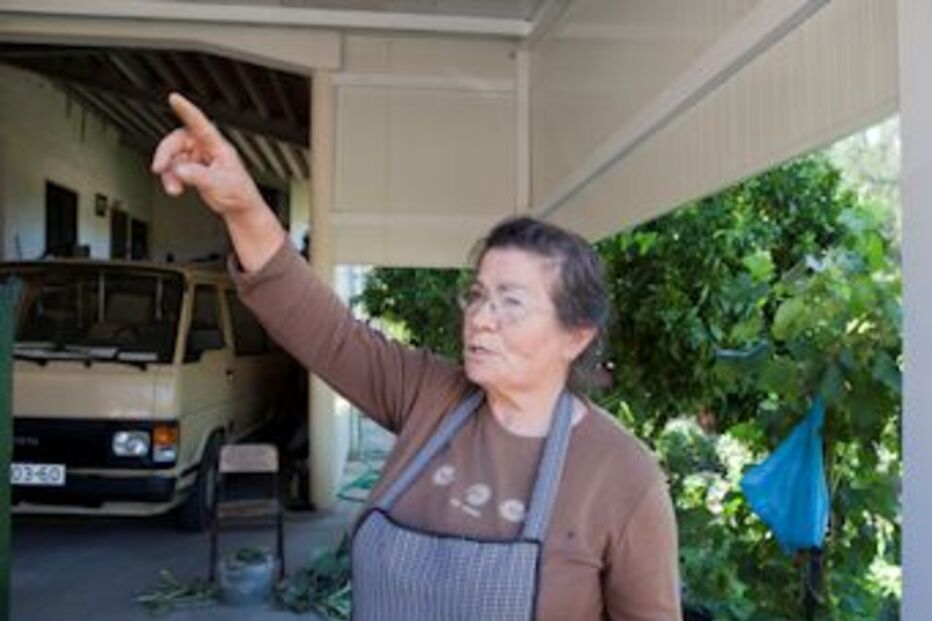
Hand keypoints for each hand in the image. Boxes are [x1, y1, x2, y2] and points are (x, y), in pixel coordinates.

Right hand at [151, 93, 264, 218]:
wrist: (241, 208)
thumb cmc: (239, 194)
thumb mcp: (218, 185)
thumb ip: (198, 176)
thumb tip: (180, 170)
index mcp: (218, 147)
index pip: (200, 124)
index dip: (187, 110)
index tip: (175, 98)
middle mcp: (207, 149)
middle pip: (178, 141)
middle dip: (166, 154)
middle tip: (159, 168)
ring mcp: (199, 158)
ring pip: (173, 157)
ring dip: (168, 173)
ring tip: (174, 189)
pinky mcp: (193, 168)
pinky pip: (174, 168)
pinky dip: (171, 178)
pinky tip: (176, 189)